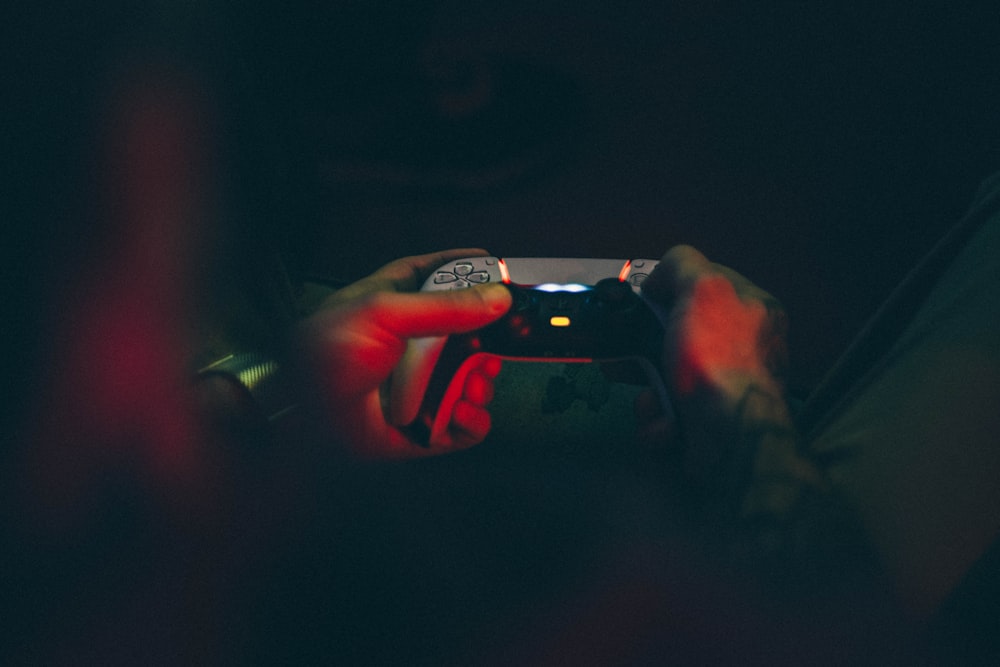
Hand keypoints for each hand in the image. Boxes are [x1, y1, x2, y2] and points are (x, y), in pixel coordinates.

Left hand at [294, 249, 511, 458]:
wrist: (298, 416)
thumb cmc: (323, 353)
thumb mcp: (384, 312)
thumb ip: (445, 305)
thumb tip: (497, 297)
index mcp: (394, 304)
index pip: (437, 277)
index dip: (468, 272)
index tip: (500, 272)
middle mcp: (409, 344)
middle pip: (467, 334)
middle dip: (489, 341)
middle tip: (499, 343)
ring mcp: (416, 387)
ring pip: (470, 381)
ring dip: (482, 384)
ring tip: (473, 385)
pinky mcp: (420, 427)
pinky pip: (461, 425)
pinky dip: (472, 421)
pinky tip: (464, 412)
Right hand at [639, 245, 819, 514]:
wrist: (730, 437)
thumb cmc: (716, 357)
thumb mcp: (702, 288)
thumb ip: (681, 264)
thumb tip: (659, 280)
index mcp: (752, 308)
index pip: (704, 284)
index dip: (670, 288)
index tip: (644, 302)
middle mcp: (743, 345)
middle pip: (678, 333)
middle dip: (643, 347)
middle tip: (620, 355)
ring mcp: (726, 385)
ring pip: (666, 376)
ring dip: (647, 390)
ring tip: (649, 400)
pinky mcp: (709, 421)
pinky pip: (669, 411)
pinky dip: (658, 419)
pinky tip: (665, 423)